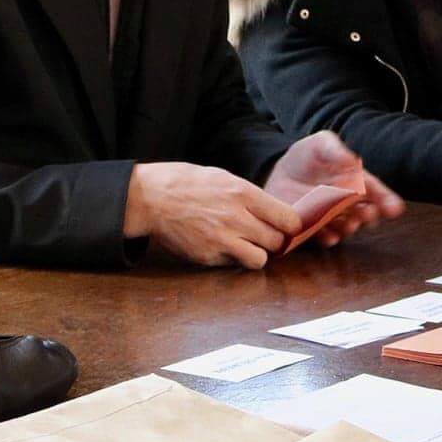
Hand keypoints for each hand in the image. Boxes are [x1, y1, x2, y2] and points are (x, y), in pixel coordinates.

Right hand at [124, 162, 301, 268]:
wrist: (151, 198)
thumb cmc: (187, 183)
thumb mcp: (223, 177)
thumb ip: (249, 196)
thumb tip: (272, 211)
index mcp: (242, 193)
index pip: (287, 218)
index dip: (291, 225)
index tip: (287, 226)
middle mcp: (236, 218)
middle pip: (276, 241)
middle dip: (274, 240)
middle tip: (265, 235)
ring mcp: (222, 240)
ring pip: (260, 259)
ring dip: (257, 253)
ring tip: (245, 244)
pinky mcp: (208, 257)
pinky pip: (233, 264)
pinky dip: (232, 258)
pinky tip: (222, 245)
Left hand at [263, 131, 405, 248]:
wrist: (279, 171)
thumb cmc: (307, 156)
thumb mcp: (320, 144)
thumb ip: (335, 150)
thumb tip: (352, 160)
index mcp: (355, 182)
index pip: (375, 192)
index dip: (387, 201)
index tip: (395, 209)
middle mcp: (347, 203)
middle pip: (365, 213)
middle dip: (369, 215)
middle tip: (369, 214)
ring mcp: (331, 217)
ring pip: (347, 227)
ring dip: (351, 227)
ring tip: (350, 224)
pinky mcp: (313, 227)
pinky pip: (324, 236)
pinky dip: (328, 238)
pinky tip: (330, 235)